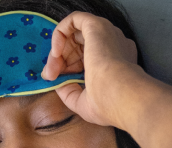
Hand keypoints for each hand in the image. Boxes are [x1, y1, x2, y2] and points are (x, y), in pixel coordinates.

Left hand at [41, 11, 140, 127]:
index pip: (86, 58)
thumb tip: (56, 83)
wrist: (120, 95)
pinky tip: (56, 52)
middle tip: (50, 75)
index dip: (68, 68)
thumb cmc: (108, 103)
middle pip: (78, 45)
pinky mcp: (96, 25)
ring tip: (52, 68)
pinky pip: (73, 20)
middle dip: (59, 60)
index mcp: (115, 61)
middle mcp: (113, 44)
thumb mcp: (83, 102)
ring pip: (74, 34)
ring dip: (58, 49)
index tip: (57, 81)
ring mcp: (106, 33)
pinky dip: (59, 33)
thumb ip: (70, 92)